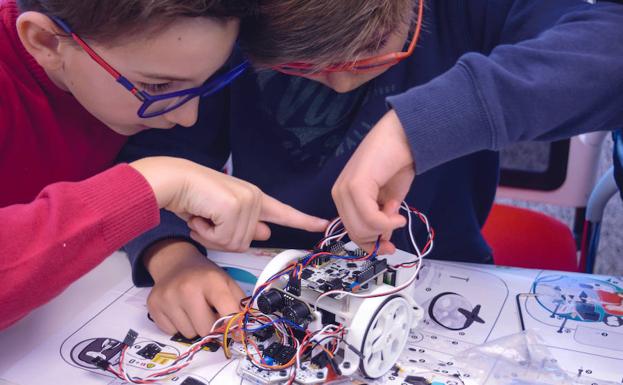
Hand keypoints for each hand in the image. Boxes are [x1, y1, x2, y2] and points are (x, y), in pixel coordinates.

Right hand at [130, 157, 328, 251]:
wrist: (173, 180)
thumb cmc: (191, 196)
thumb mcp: (221, 215)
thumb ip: (244, 225)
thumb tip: (266, 232)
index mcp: (254, 198)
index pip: (284, 212)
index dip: (304, 220)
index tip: (323, 224)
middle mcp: (255, 198)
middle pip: (245, 243)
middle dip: (220, 238)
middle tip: (206, 219)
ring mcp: (247, 202)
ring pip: (235, 244)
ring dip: (211, 236)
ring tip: (202, 215)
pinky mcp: (236, 207)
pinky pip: (223, 239)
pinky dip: (205, 233)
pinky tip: (200, 215)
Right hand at [144, 240, 244, 337]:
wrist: (175, 263)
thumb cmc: (205, 276)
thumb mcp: (226, 282)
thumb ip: (238, 304)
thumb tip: (240, 331)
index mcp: (211, 281)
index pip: (227, 313)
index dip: (232, 325)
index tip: (234, 329)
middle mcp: (187, 288)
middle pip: (205, 329)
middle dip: (210, 327)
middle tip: (209, 314)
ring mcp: (168, 297)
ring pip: (188, 334)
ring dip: (193, 327)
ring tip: (193, 310)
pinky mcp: (153, 306)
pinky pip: (171, 332)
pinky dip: (178, 326)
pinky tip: (179, 310)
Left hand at [332, 110, 413, 253]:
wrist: (404, 136)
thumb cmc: (397, 162)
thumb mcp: (389, 199)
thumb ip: (382, 218)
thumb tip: (383, 240)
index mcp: (344, 196)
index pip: (351, 229)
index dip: (369, 244)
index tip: (388, 249)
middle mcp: (340, 193)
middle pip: (355, 232)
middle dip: (378, 237)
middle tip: (398, 226)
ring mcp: (345, 189)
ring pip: (361, 227)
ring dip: (384, 227)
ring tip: (398, 213)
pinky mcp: (355, 186)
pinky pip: (369, 218)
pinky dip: (386, 222)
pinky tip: (398, 214)